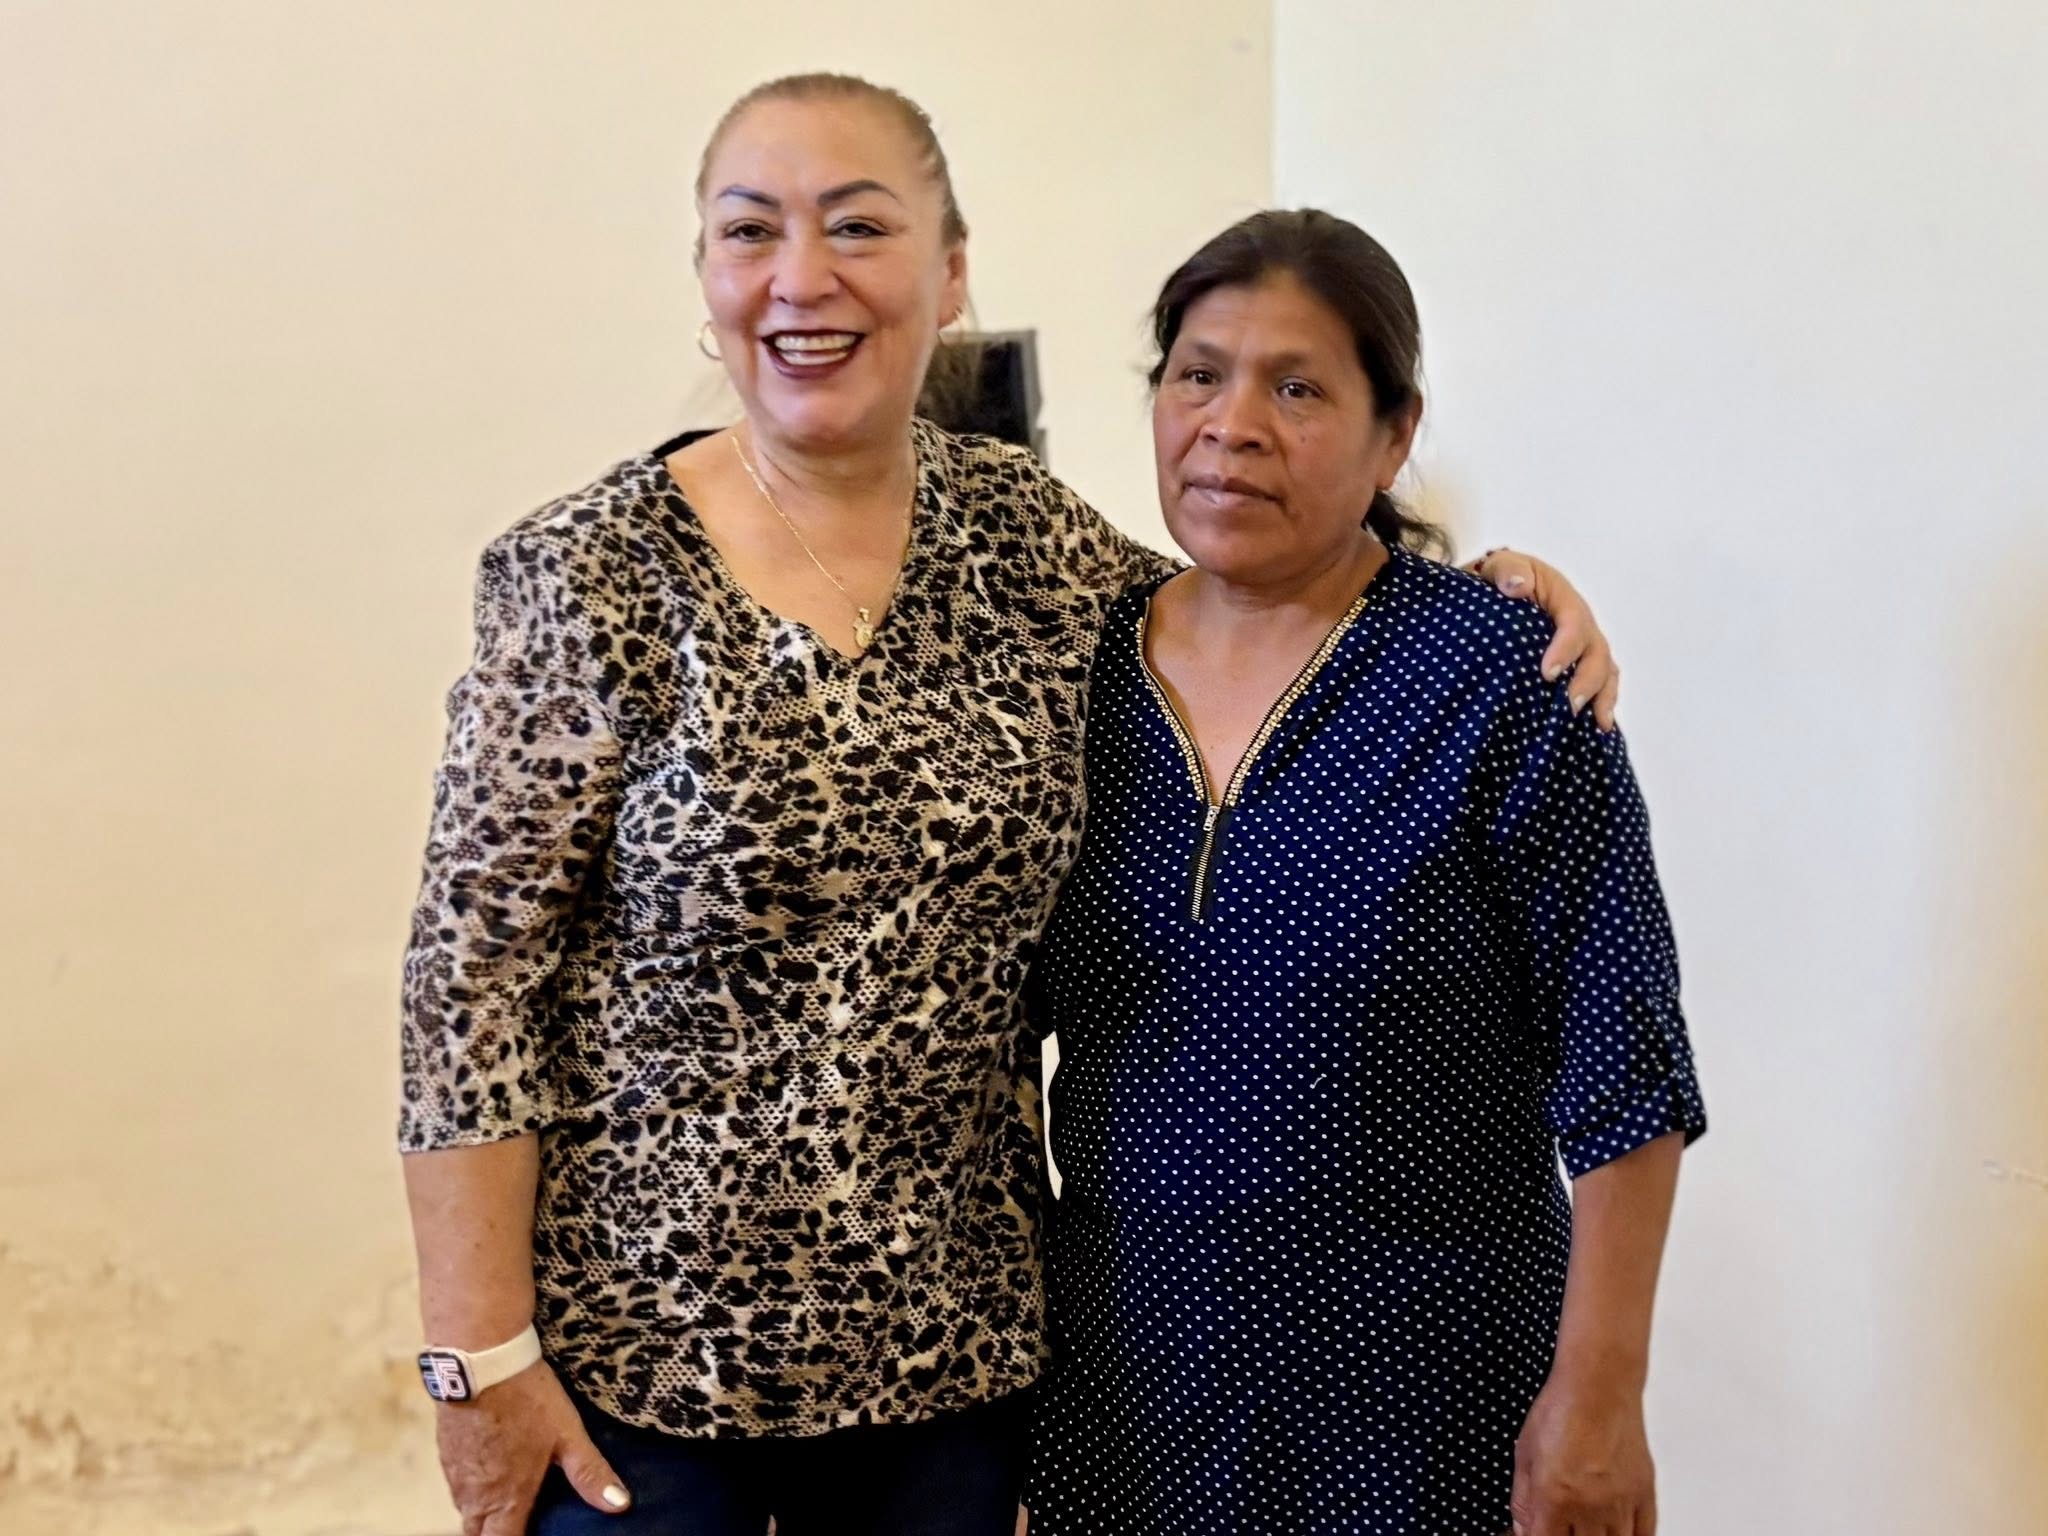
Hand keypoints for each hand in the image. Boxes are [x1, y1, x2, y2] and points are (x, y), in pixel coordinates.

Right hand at [437, 1359, 630, 1535]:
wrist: (479, 1362)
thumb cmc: (528, 1399)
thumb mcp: (568, 1434)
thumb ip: (590, 1473)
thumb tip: (620, 1505)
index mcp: (506, 1499)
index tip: (532, 1533)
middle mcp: (476, 1496)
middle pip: (479, 1533)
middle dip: (496, 1535)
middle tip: (519, 1522)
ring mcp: (456, 1475)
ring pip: (466, 1511)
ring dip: (483, 1514)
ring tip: (506, 1502)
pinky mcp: (445, 1453)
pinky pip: (457, 1486)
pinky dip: (472, 1490)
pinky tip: (489, 1470)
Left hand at [1469, 549, 1620, 729]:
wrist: (1494, 592)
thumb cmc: (1497, 581)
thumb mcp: (1499, 567)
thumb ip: (1507, 571)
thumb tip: (1517, 586)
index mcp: (1563, 598)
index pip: (1574, 623)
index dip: (1566, 648)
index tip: (1547, 673)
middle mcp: (1579, 624)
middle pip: (1596, 652)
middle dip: (1587, 681)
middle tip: (1569, 706)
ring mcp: (1582, 646)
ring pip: (1605, 671)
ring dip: (1602, 697)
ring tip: (1595, 723)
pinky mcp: (1577, 664)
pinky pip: (1600, 684)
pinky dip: (1602, 704)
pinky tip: (1598, 728)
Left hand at [1511, 1371, 1655, 1535]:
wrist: (1599, 1384)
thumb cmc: (1561, 1409)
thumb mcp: (1524, 1453)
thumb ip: (1522, 1498)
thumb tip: (1522, 1528)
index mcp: (1554, 1496)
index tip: (1537, 1530)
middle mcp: (1590, 1506)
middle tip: (1561, 1525)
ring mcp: (1621, 1503)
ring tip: (1586, 1528)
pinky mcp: (1644, 1494)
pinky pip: (1644, 1535)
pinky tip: (1617, 1533)